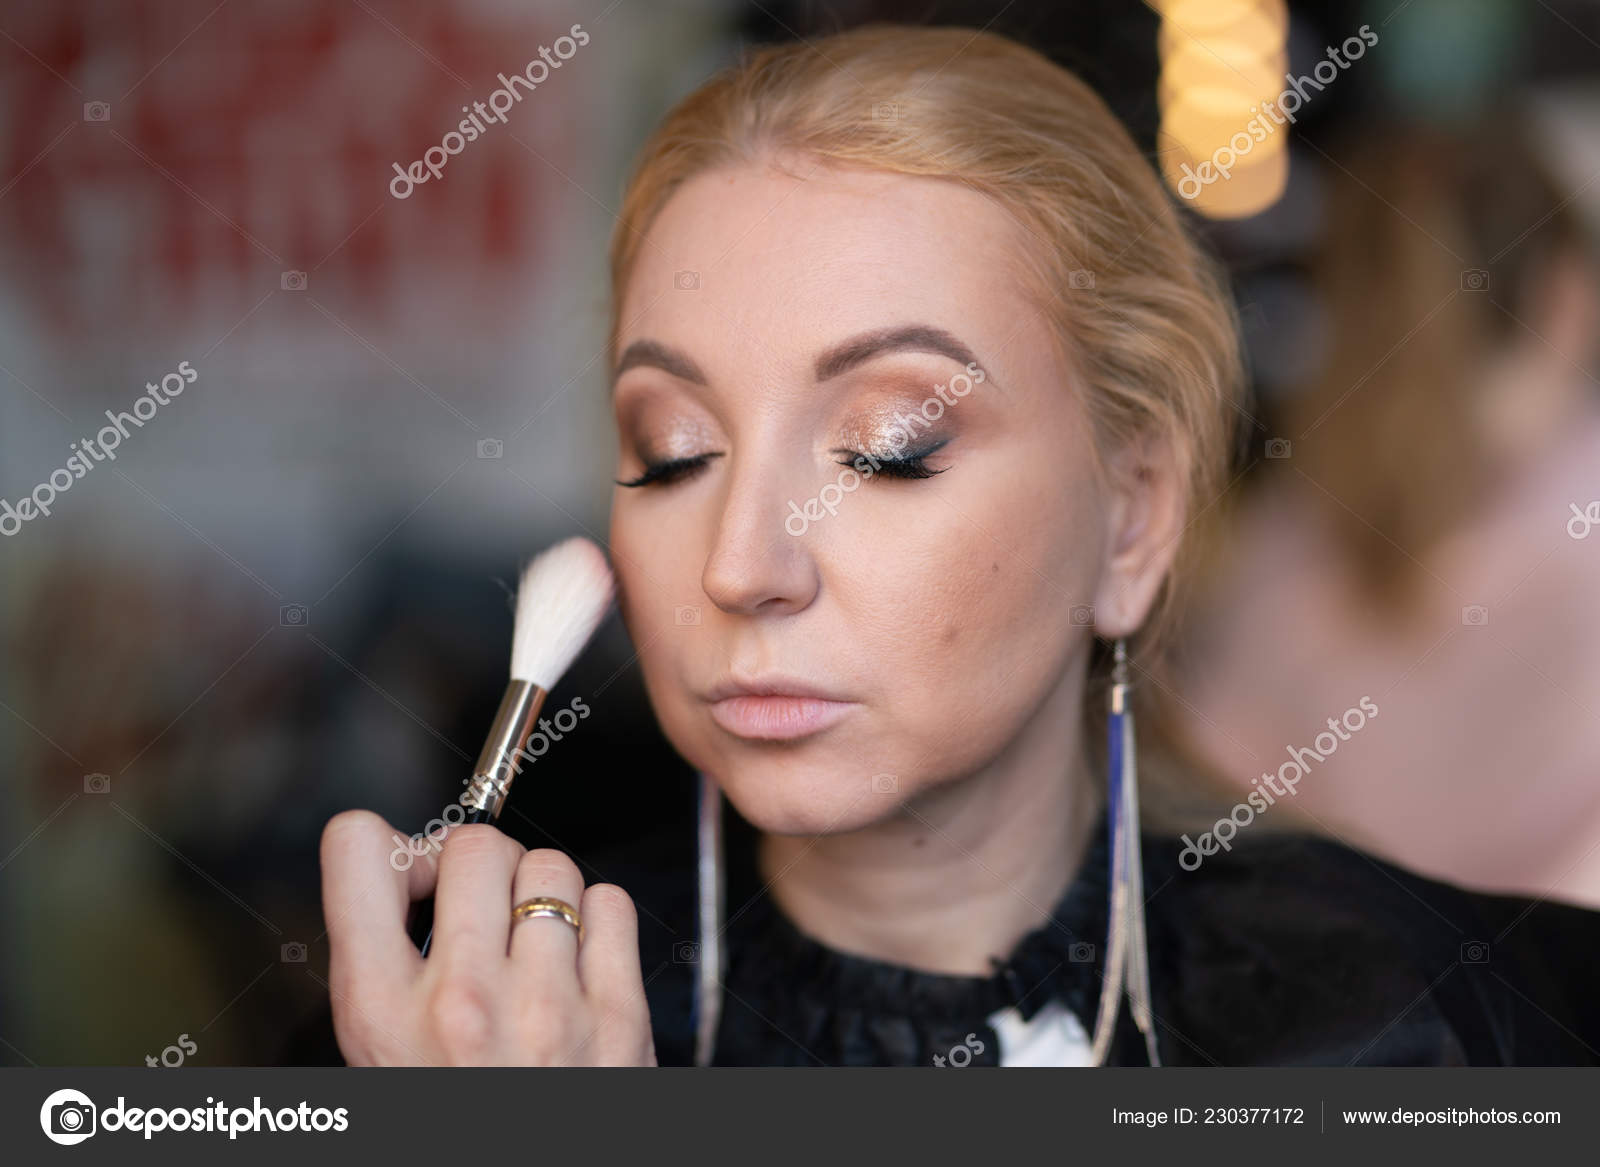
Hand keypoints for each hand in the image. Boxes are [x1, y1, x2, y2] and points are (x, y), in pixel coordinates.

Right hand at [319, 810, 656, 1065]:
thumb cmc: (453, 1115)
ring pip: (551, 866)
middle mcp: (461, 1002)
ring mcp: (546, 1007)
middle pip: (475, 843)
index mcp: (380, 1010)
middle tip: (481, 913)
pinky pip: (610, 902)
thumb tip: (408, 861)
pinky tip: (575, 964)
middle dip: (480, 867)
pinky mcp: (618, 1015)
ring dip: (541, 893)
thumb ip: (383, 955)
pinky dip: (596, 919)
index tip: (413, 876)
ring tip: (530, 945)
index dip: (393, 846)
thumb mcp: (381, 1049)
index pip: (359, 849)